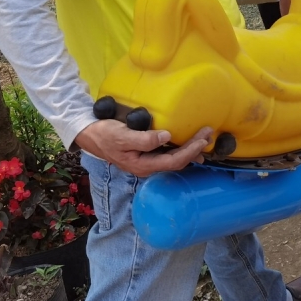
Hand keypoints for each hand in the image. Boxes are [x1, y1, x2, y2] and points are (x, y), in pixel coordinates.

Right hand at [74, 120, 211, 177]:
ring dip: (192, 149)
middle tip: (209, 133)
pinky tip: (191, 142)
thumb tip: (166, 137)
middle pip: (178, 161)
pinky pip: (170, 154)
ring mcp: (148, 161)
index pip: (173, 162)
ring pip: (175, 159)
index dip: (190, 152)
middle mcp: (148, 166)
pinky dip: (183, 148)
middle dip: (195, 149)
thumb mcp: (123, 136)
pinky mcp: (148, 154)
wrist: (90, 135)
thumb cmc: (106, 135)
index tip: (202, 139)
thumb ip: (144, 139)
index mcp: (143, 165)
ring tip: (205, 137)